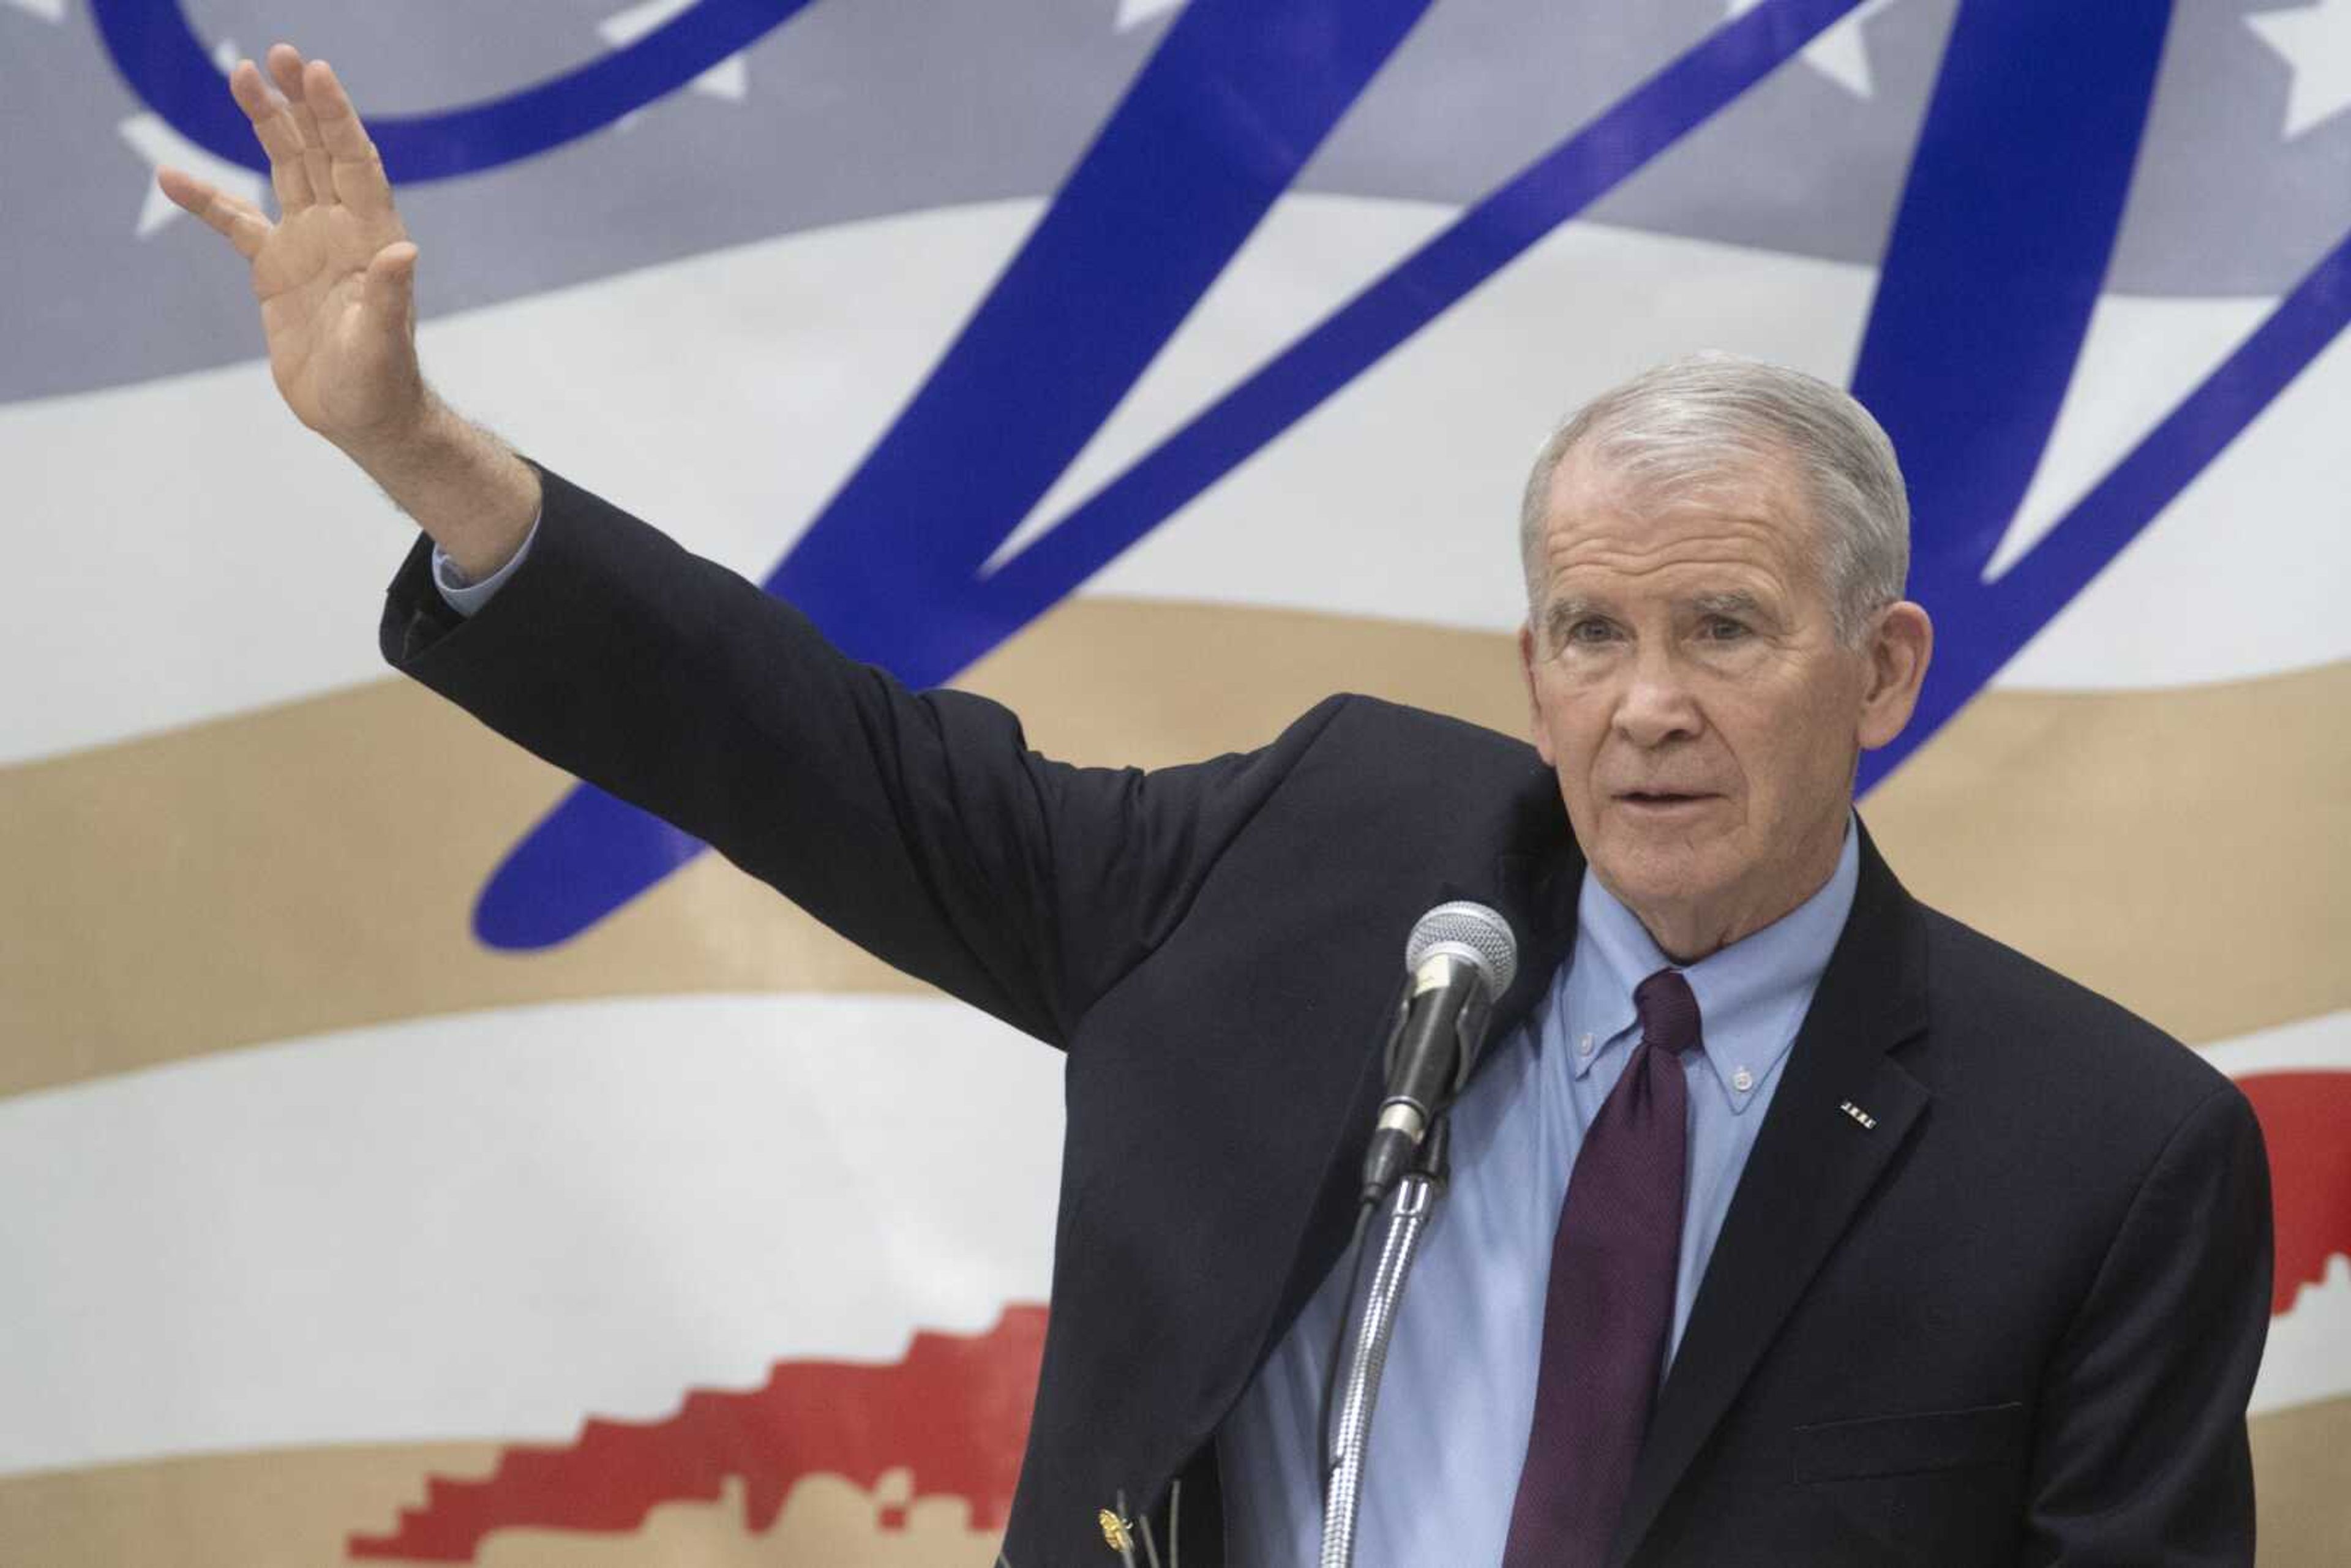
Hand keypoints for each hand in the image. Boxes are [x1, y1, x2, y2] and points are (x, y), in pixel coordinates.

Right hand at [159, 45, 425, 457]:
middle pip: (317, 153)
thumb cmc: (381, 383)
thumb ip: (390, 298)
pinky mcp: (275, 269)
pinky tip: (172, 176)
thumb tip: (404, 254)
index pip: (354, 164)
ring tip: (242, 77)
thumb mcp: (383, 343)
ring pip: (284, 171)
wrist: (361, 417)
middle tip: (277, 56)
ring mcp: (307, 244)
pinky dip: (206, 201)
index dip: (336, 119)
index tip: (316, 74)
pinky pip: (235, 222)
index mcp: (372, 238)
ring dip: (265, 125)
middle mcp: (341, 231)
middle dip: (299, 105)